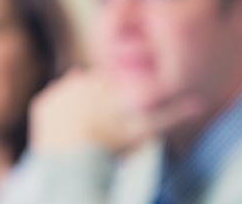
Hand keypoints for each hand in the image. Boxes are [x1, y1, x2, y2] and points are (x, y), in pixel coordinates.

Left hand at [28, 69, 202, 153]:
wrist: (73, 162)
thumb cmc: (113, 145)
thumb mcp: (146, 130)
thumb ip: (172, 115)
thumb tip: (200, 103)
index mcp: (105, 82)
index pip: (113, 85)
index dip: (116, 102)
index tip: (117, 119)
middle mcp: (80, 79)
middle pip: (91, 87)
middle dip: (95, 102)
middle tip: (101, 128)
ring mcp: (58, 91)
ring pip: (71, 93)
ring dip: (76, 107)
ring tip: (84, 131)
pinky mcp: (41, 105)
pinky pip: (50, 104)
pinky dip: (56, 115)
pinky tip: (66, 130)